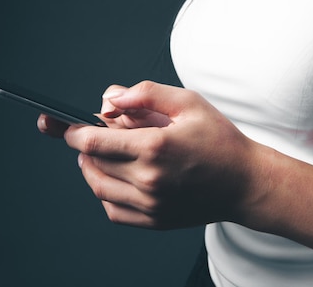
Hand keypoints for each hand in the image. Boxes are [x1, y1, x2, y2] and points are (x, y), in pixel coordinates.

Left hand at [63, 81, 268, 229]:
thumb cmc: (220, 141)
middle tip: (99, 133)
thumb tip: (111, 98)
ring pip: (98, 186)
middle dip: (87, 144)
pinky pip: (112, 210)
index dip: (72, 132)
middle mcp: (149, 179)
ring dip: (90, 168)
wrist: (246, 183)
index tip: (66, 127)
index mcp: (155, 146)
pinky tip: (115, 177)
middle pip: (93, 162)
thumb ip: (146, 93)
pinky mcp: (154, 220)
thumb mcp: (188, 102)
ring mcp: (151, 204)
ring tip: (101, 154)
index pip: (93, 141)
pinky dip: (104, 192)